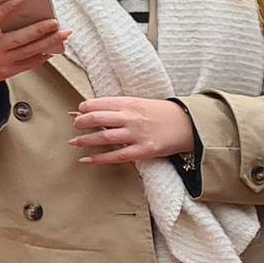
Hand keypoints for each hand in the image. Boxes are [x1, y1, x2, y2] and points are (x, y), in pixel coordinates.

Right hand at [0, 0, 67, 89]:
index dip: (7, 8)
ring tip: (63, 33)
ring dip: (49, 42)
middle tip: (54, 22)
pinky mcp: (9, 71)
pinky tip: (53, 47)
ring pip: (30, 51)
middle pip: (19, 38)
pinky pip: (31, 63)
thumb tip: (21, 7)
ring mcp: (1, 61)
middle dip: (40, 29)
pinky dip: (43, 55)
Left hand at [71, 96, 197, 165]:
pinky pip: (117, 156)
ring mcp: (137, 134)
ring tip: (74, 142)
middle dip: (81, 123)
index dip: (84, 109)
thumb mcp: (139, 103)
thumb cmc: (161, 113)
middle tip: (74, 127)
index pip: (98, 103)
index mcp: (129, 103)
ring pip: (104, 137)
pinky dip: (99, 158)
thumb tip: (90, 109)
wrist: (189, 124)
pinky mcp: (144, 150)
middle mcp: (131, 117)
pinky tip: (86, 159)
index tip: (78, 113)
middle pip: (97, 118)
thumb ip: (117, 107)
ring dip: (85, 140)